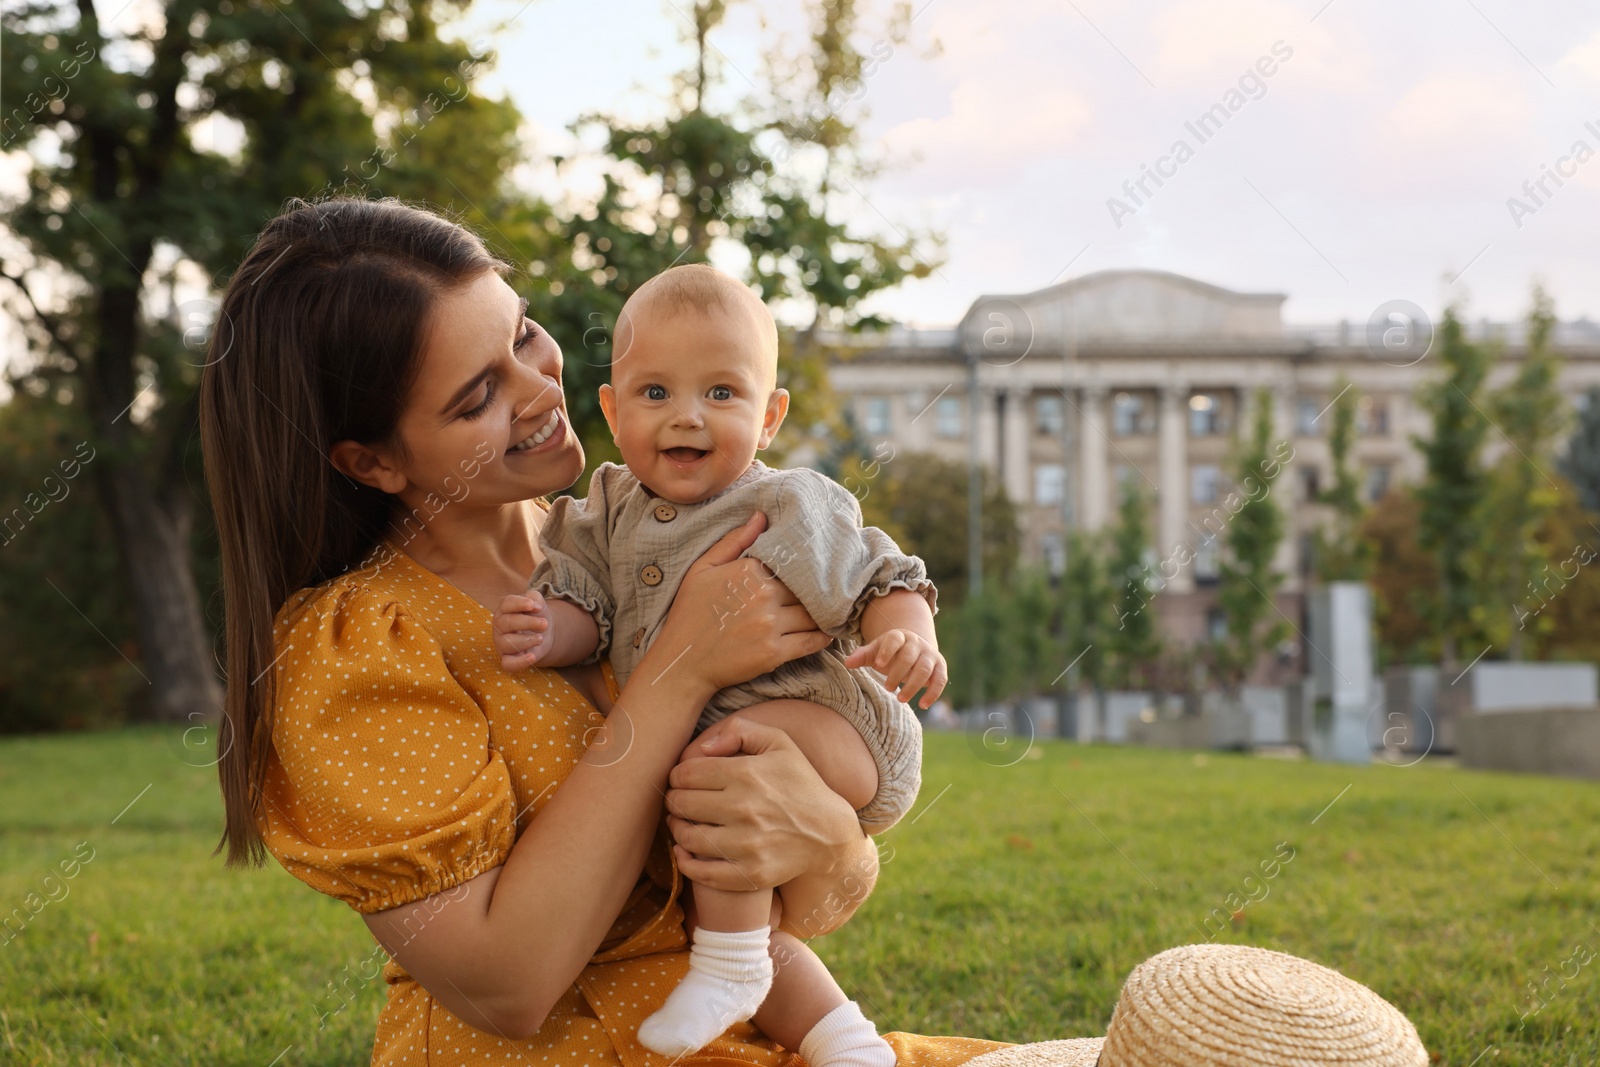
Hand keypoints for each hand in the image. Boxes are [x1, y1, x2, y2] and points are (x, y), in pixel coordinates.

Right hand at [493, 590, 552, 670]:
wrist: (543, 632)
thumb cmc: (536, 615)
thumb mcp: (537, 603)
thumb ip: (534, 598)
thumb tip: (534, 605)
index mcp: (504, 609)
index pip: (506, 603)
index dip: (519, 603)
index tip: (533, 605)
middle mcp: (499, 626)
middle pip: (506, 623)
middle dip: (527, 623)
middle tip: (544, 624)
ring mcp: (501, 643)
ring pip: (507, 643)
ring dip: (526, 641)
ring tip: (541, 638)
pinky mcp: (507, 659)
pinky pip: (507, 664)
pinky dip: (519, 662)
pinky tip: (532, 657)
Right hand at [646, 512, 831, 695]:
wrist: (683, 663)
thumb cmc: (690, 614)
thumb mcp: (703, 569)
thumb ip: (734, 541)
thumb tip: (762, 516)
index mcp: (748, 571)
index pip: (790, 562)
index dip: (801, 567)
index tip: (810, 570)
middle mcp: (763, 596)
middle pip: (805, 588)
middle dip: (813, 590)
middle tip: (826, 591)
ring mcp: (770, 625)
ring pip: (812, 614)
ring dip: (821, 613)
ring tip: (828, 610)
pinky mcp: (774, 653)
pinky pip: (811, 641)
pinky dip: (823, 637)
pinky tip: (827, 632)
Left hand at [664, 716, 858, 891]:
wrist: (829, 833)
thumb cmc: (799, 784)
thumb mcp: (779, 743)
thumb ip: (739, 729)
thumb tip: (701, 747)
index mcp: (748, 773)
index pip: (687, 774)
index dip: (677, 776)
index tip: (682, 780)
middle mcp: (745, 808)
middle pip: (682, 804)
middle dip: (674, 801)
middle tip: (679, 801)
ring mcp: (747, 844)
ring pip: (687, 837)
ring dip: (677, 830)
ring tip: (681, 823)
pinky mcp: (750, 873)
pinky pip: (702, 873)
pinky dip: (685, 863)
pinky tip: (685, 853)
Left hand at [844, 629, 946, 709]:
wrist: (914, 650)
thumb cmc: (890, 654)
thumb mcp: (876, 653)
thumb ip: (863, 656)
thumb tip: (848, 663)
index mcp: (899, 636)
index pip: (894, 640)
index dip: (887, 650)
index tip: (878, 664)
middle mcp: (917, 643)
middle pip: (909, 657)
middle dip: (898, 673)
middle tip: (887, 688)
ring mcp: (930, 654)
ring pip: (924, 669)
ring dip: (913, 685)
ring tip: (900, 699)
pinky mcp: (940, 667)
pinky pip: (940, 680)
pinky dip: (933, 693)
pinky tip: (923, 705)